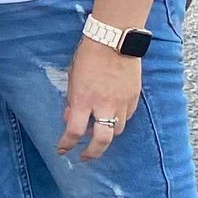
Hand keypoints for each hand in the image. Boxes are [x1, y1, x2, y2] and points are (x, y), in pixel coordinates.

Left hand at [57, 38, 142, 160]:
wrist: (113, 41)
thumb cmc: (88, 57)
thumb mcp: (72, 79)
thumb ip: (72, 101)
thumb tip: (71, 118)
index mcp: (83, 100)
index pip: (74, 131)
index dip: (67, 144)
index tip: (62, 150)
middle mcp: (103, 105)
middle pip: (103, 140)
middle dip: (93, 153)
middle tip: (86, 156)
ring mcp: (122, 102)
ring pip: (117, 129)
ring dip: (107, 133)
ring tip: (99, 131)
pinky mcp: (134, 97)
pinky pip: (127, 116)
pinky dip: (119, 119)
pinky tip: (112, 114)